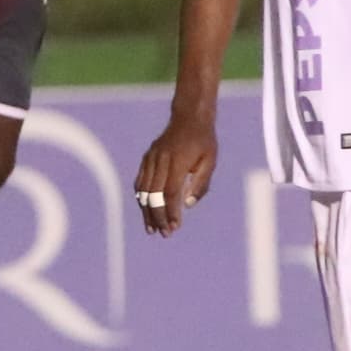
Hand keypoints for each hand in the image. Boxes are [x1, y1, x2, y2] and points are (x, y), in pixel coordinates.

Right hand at [135, 111, 216, 237]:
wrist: (189, 117)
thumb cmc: (203, 141)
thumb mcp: (210, 161)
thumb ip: (200, 184)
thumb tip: (188, 205)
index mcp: (177, 162)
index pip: (170, 193)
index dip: (171, 212)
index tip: (175, 227)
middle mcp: (161, 160)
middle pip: (154, 195)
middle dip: (157, 217)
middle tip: (164, 233)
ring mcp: (151, 158)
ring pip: (144, 190)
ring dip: (146, 211)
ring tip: (151, 229)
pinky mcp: (147, 158)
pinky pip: (140, 181)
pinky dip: (142, 198)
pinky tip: (146, 210)